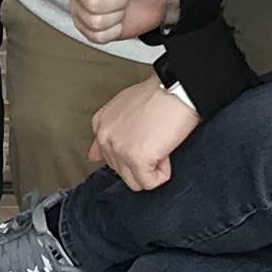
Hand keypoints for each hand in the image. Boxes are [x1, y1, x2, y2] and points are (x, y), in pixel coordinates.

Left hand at [87, 76, 197, 190]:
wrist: (178, 89)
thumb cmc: (159, 94)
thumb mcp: (124, 107)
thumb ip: (109, 132)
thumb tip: (93, 156)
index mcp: (101, 124)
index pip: (108, 157)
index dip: (132, 152)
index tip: (144, 139)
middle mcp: (106, 137)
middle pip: (122, 172)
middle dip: (142, 161)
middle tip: (156, 138)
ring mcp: (119, 149)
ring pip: (135, 181)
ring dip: (152, 168)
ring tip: (160, 144)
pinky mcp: (137, 159)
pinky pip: (150, 182)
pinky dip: (162, 173)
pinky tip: (165, 152)